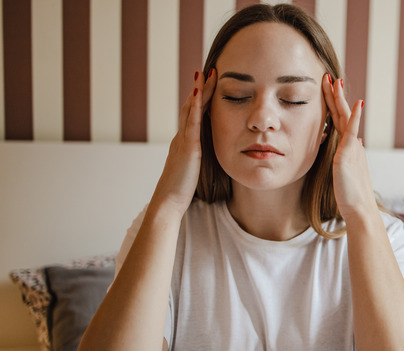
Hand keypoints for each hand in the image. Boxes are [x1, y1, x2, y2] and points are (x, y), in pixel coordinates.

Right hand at [152, 69, 216, 217]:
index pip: (194, 115)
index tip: (210, 84)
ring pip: (190, 110)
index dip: (201, 99)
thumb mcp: (193, 168)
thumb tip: (206, 154)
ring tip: (205, 73)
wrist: (168, 201)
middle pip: (191, 107)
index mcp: (185, 142)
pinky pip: (191, 123)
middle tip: (209, 70)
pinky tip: (199, 93)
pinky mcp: (187, 147)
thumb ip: (198, 158)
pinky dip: (194, 107)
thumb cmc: (181, 189)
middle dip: (200, 88)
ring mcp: (183, 140)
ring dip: (198, 91)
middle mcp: (181, 137)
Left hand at [321, 74, 374, 221]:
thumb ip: (348, 154)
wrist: (359, 209)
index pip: (339, 119)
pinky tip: (356, 104)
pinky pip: (352, 133)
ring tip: (335, 82)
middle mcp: (352, 144)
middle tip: (329, 76)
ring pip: (345, 118)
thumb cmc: (351, 195)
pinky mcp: (349, 156)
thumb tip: (356, 141)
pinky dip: (354, 118)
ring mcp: (351, 148)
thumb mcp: (346, 170)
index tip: (327, 87)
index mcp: (348, 147)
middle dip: (335, 94)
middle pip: (341, 113)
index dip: (333, 103)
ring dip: (340, 99)